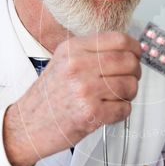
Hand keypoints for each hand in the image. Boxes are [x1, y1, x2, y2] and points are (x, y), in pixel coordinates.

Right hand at [3, 32, 141, 165]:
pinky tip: (108, 111)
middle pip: (129, 62)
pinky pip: (124, 108)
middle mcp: (78, 66)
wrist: (27, 125)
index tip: (136, 55)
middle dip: (134, 73)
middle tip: (128, 79)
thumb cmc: (47, 97)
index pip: (119, 40)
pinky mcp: (91, 113)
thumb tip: (127, 49)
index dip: (134, 48)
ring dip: (128, 95)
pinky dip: (121, 112)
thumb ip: (91, 53)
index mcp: (73, 49)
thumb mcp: (63, 62)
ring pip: (130, 85)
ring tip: (114, 98)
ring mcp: (85, 90)